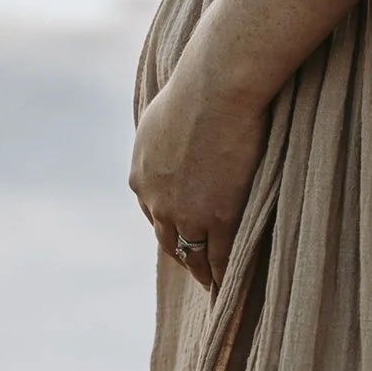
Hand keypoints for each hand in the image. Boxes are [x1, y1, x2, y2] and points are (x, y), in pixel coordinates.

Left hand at [128, 52, 267, 295]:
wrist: (216, 88)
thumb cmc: (197, 87)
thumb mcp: (161, 115)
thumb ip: (163, 138)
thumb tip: (170, 133)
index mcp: (140, 175)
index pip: (153, 212)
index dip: (170, 224)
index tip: (182, 234)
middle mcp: (155, 200)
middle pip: (168, 239)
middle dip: (182, 254)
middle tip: (196, 267)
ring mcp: (185, 213)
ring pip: (191, 253)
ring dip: (201, 270)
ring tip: (214, 283)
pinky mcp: (217, 218)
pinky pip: (219, 256)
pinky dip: (224, 274)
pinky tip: (231, 282)